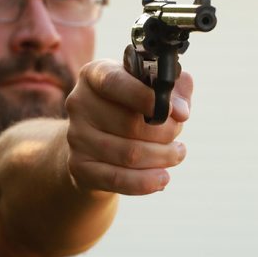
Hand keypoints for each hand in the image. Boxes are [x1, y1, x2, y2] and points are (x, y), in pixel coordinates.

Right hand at [65, 59, 192, 195]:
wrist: (95, 143)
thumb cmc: (129, 109)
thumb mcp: (151, 90)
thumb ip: (174, 89)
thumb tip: (181, 111)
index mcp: (94, 75)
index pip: (114, 82)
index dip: (144, 96)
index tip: (172, 110)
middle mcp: (79, 103)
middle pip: (129, 124)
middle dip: (165, 132)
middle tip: (177, 134)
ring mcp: (76, 137)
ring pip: (128, 154)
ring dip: (161, 157)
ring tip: (175, 154)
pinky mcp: (79, 166)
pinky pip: (117, 179)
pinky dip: (145, 181)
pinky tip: (162, 178)